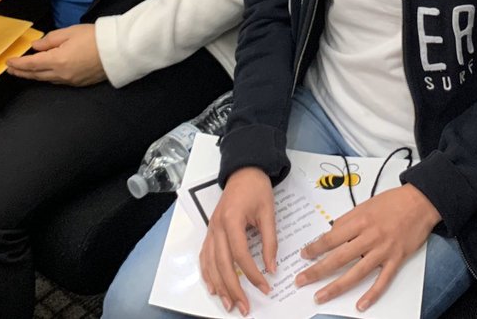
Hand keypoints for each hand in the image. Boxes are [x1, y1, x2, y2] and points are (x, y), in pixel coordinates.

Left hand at [6, 23, 106, 85]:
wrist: (119, 50)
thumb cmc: (95, 37)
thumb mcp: (70, 32)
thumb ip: (50, 40)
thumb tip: (36, 46)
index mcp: (57, 60)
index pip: (31, 64)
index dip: (18, 64)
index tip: (8, 62)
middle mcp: (61, 74)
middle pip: (36, 75)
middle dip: (21, 72)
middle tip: (11, 70)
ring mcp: (71, 80)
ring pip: (46, 80)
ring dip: (34, 76)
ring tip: (25, 72)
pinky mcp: (79, 83)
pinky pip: (58, 81)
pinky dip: (48, 77)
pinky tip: (46, 74)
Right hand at [200, 167, 276, 315]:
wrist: (244, 171)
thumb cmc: (256, 188)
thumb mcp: (269, 213)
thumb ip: (270, 241)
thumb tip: (271, 267)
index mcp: (231, 220)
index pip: (240, 255)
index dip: (252, 274)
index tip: (264, 287)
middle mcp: (217, 227)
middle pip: (222, 264)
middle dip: (233, 288)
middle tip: (243, 307)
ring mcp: (211, 229)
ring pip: (210, 264)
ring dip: (218, 286)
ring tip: (228, 303)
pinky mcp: (211, 231)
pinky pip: (205, 256)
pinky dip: (207, 273)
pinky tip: (213, 286)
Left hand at [296, 184, 439, 310]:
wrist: (420, 202)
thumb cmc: (393, 202)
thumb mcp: (365, 205)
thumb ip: (349, 220)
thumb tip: (332, 233)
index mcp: (360, 221)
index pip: (331, 238)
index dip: (315, 248)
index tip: (304, 255)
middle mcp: (370, 236)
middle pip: (339, 258)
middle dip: (317, 271)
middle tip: (301, 280)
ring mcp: (383, 250)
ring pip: (356, 273)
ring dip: (336, 287)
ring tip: (320, 296)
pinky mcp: (396, 259)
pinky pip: (382, 281)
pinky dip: (372, 294)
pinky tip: (360, 305)